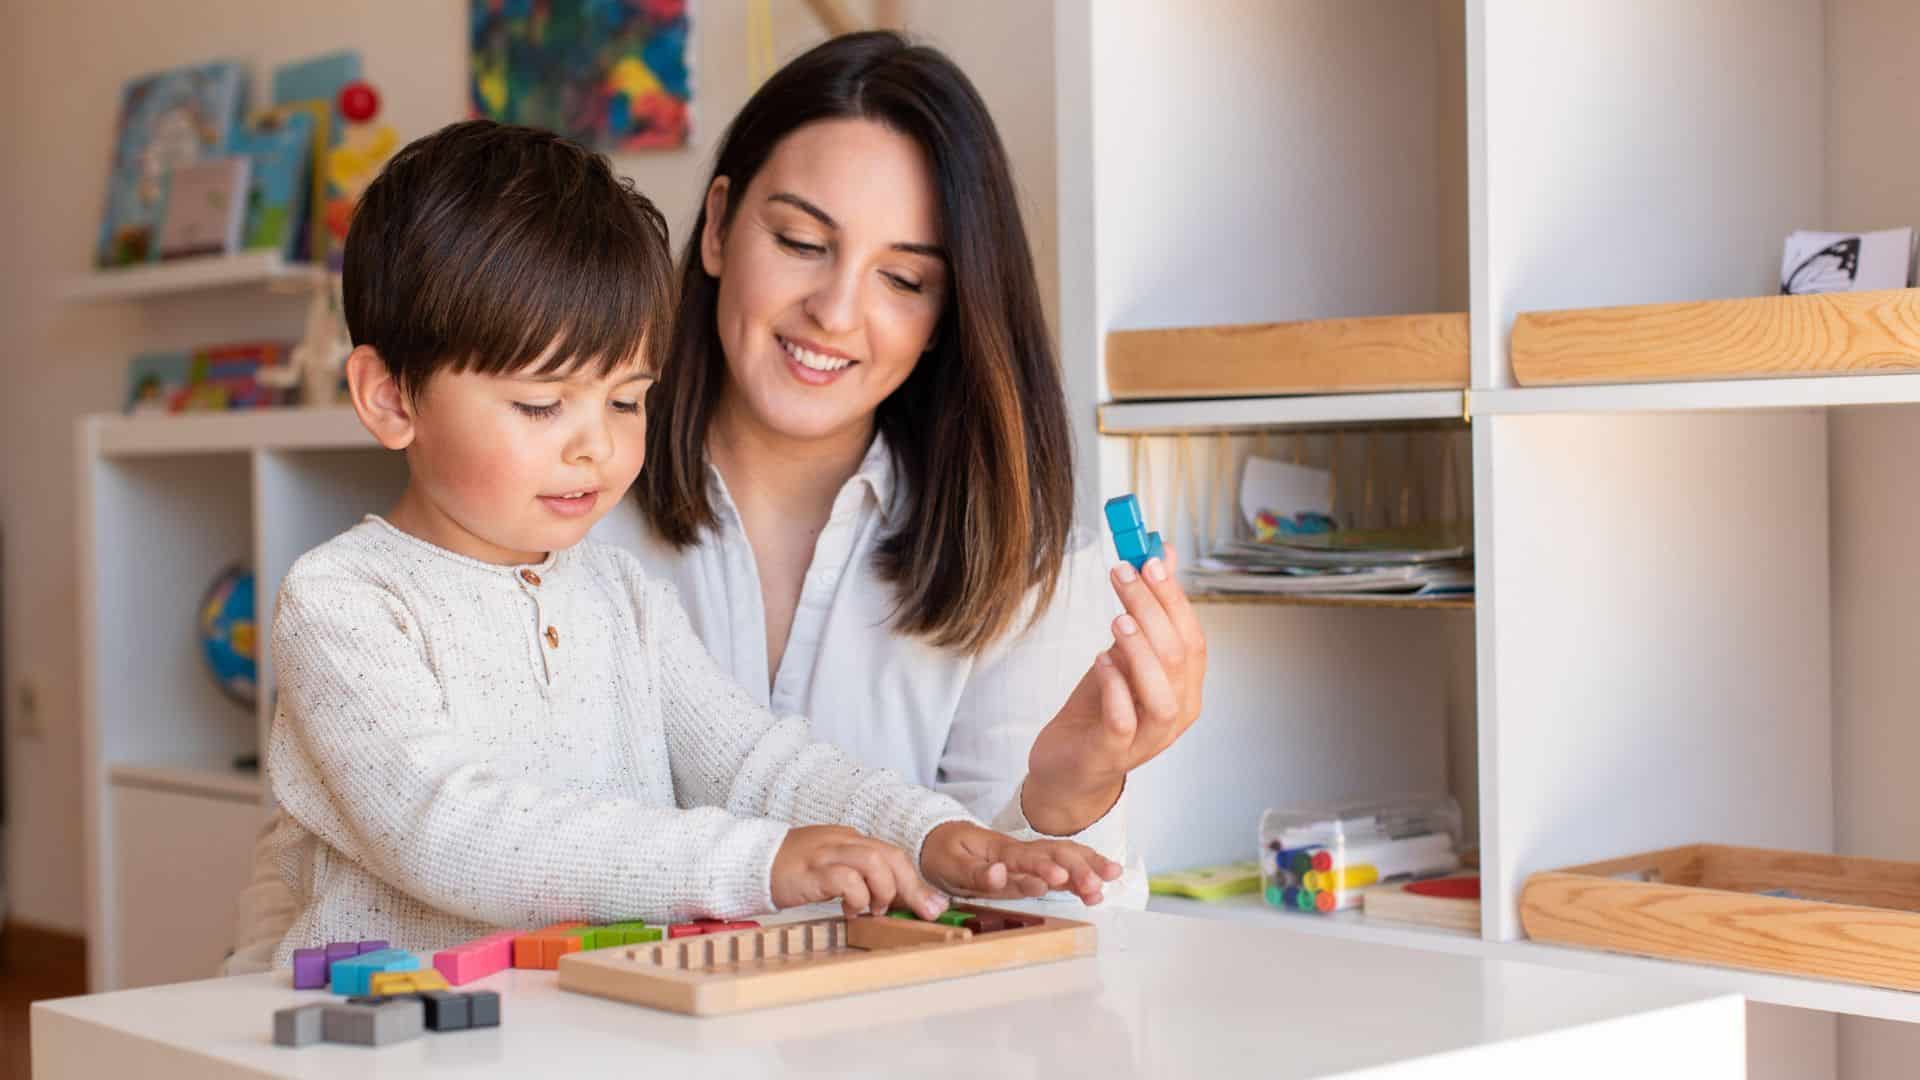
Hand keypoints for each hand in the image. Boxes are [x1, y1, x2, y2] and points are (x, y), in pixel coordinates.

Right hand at [770, 825, 948, 919]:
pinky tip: (852, 911)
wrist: (751, 862)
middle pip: (890, 855)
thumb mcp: (831, 870)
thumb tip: (891, 903)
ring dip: (884, 890)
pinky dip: (857, 897)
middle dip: (913, 887)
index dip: (915, 881)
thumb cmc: (793, 871)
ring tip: (876, 909)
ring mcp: (826, 853)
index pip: (892, 854)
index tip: (933, 906)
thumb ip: (859, 879)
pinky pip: (845, 878)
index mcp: (850, 840)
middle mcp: (843, 841)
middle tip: (925, 913)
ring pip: (873, 861)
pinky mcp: (811, 870)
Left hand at [919, 821, 1121, 904]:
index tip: (1060, 878)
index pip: (1025, 857)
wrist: (940, 838)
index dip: (1043, 868)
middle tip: (1096, 887)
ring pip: (1065, 856)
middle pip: (1055, 853)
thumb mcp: (948, 864)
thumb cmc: (944, 852)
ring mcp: (1029, 858)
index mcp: (999, 850)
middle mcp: (1020, 851)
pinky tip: (1102, 882)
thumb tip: (1000, 874)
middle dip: (1078, 868)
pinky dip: (1083, 871)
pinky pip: (1062, 866)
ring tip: (1110, 880)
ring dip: (1088, 867)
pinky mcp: (1032, 868)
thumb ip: (976, 873)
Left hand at [1025, 543, 1206, 835]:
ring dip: (1140, 651)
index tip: (1149, 560)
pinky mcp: (1115, 752)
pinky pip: (1123, 720)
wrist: (1070, 766)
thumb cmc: (1100, 708)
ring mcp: (1149, 738)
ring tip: (1116, 620)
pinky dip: (1115, 687)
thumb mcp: (1123, 653)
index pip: (1192, 637)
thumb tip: (1160, 553)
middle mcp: (1177, 713)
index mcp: (1186, 687)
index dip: (1173, 597)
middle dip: (1151, 609)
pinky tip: (1100, 660)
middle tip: (1123, 575)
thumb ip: (1145, 610)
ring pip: (1162, 694)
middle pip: (1178, 657)